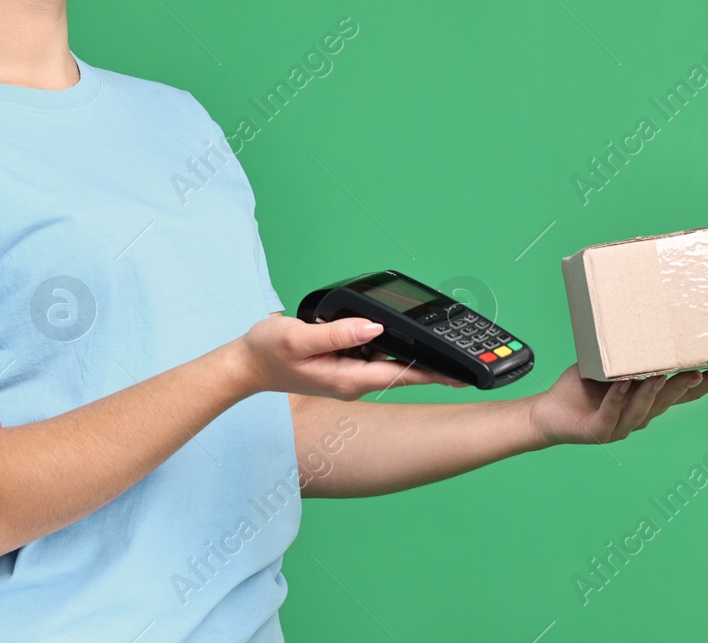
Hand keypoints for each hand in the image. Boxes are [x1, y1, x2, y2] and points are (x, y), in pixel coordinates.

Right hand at [231, 314, 467, 400]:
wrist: (245, 364)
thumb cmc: (268, 352)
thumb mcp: (299, 338)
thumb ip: (338, 334)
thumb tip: (374, 327)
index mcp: (347, 378)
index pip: (400, 376)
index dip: (432, 374)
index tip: (459, 375)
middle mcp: (352, 380)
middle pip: (400, 371)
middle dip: (430, 364)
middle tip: (462, 358)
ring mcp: (347, 374)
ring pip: (387, 362)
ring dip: (410, 354)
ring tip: (440, 345)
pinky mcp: (340, 364)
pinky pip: (372, 355)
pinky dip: (388, 346)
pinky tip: (396, 335)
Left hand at [527, 363, 707, 446]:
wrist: (549, 414)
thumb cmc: (582, 388)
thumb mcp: (608, 366)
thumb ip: (627, 353)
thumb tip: (645, 318)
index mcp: (647, 401)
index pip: (684, 393)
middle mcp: (640, 415)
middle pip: (670, 400)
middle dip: (689, 386)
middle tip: (705, 371)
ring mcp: (620, 425)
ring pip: (643, 407)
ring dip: (655, 390)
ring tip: (666, 374)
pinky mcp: (598, 431)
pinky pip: (611, 412)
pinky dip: (618, 398)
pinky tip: (622, 384)